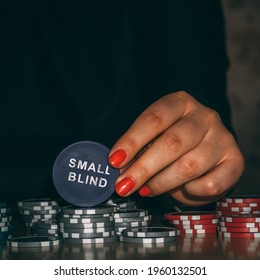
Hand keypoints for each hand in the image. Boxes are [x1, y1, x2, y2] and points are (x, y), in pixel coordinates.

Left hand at [108, 91, 244, 205]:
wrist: (206, 148)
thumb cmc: (174, 142)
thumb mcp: (154, 138)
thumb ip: (139, 150)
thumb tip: (120, 170)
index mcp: (179, 103)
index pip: (153, 119)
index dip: (132, 141)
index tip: (115, 161)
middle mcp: (204, 116)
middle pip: (172, 143)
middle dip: (144, 168)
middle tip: (124, 185)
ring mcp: (222, 138)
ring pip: (189, 166)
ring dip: (163, 183)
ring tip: (149, 189)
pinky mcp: (234, 161)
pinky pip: (210, 184)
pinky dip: (191, 192)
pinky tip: (183, 188)